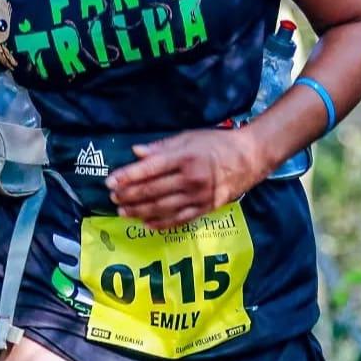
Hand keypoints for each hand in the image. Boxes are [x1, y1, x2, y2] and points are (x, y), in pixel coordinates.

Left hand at [105, 129, 264, 229]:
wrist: (250, 158)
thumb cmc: (217, 143)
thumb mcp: (189, 137)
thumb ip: (162, 146)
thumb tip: (136, 152)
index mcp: (185, 157)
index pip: (149, 169)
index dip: (127, 176)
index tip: (110, 181)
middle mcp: (191, 178)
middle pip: (153, 191)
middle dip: (129, 196)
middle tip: (112, 198)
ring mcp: (199, 196)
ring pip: (163, 208)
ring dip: (139, 212)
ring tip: (123, 213)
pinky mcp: (206, 208)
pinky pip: (179, 220)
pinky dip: (161, 223)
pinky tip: (146, 224)